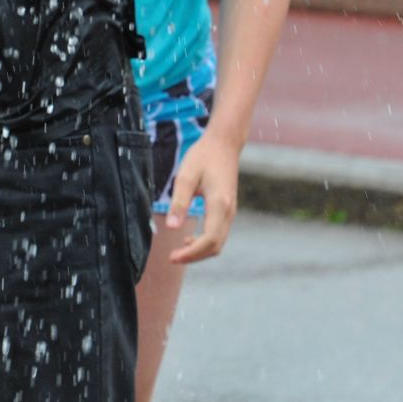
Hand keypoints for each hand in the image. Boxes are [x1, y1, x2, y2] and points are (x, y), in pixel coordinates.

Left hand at [163, 129, 240, 264]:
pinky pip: (219, 233)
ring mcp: (231, 211)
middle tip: (172, 257)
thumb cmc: (203, 157)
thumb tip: (172, 228)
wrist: (224, 144)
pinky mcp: (228, 209)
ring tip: (178, 252)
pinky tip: (189, 239)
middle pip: (215, 246)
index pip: (209, 239)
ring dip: (199, 251)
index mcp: (220, 204)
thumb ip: (179, 203)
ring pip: (218, 242)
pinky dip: (205, 242)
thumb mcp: (186, 177)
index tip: (172, 256)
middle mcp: (229, 211)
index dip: (191, 253)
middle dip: (194, 256)